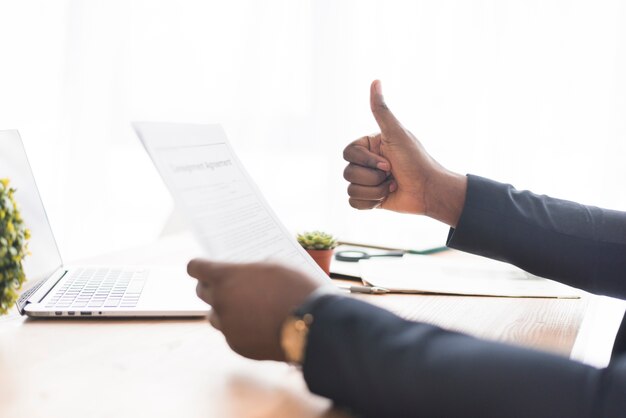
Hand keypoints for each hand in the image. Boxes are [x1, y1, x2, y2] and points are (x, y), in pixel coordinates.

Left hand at [187, 259, 320, 360]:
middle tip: (226, 285)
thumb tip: (244, 274)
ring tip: (243, 306)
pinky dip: (239, 328)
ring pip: (214, 315)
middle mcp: (220, 302)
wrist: (312, 326)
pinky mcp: (237, 346)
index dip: (199, 266)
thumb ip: (250, 269)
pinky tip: (257, 324)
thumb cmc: (295, 289)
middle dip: (212, 287)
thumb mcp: (274, 266)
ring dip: (224, 309)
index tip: (205, 267)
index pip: (195, 267)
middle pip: (201, 292)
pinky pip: (230, 334)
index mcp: (225, 277)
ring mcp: (227, 327)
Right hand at [342, 80, 466, 226]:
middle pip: (348, 172)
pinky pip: (354, 203)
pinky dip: (371, 202)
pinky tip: (386, 198)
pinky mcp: (369, 199)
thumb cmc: (416, 161)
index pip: (348, 153)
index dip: (366, 161)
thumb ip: (382, 110)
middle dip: (373, 178)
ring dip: (375, 191)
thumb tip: (375, 81)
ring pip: (351, 189)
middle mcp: (366, 163)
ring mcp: (367, 181)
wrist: (429, 191)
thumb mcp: (397, 134)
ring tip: (392, 186)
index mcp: (369, 146)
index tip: (388, 162)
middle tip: (393, 175)